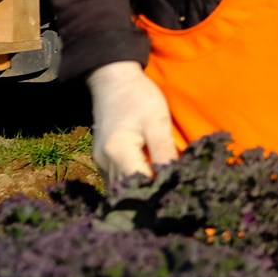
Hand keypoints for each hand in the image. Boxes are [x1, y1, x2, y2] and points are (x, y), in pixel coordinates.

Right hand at [87, 61, 179, 183]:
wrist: (113, 80)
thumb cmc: (138, 97)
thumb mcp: (157, 121)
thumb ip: (164, 150)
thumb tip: (175, 176)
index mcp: (118, 152)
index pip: (139, 183)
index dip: (158, 190)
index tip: (177, 192)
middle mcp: (104, 163)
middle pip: (128, 190)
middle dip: (150, 194)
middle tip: (172, 195)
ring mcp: (101, 162)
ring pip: (121, 187)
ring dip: (141, 190)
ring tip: (163, 190)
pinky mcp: (103, 160)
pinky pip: (118, 179)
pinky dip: (133, 182)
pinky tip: (149, 179)